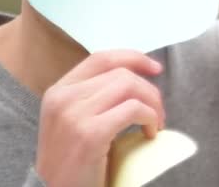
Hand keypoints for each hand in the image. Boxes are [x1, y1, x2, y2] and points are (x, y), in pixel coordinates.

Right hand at [35, 50, 164, 186]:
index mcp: (59, 91)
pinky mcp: (90, 133)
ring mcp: (74, 115)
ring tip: (156, 124)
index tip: (156, 68)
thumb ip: (96, 97)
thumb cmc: (72, 160)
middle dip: (150, 90)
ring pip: (130, 87)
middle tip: (159, 113)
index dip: (133, 58)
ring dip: (153, 104)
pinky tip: (150, 134)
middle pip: (121, 74)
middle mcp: (63, 98)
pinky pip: (133, 110)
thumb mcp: (75, 120)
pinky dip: (150, 118)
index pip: (101, 58)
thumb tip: (137, 77)